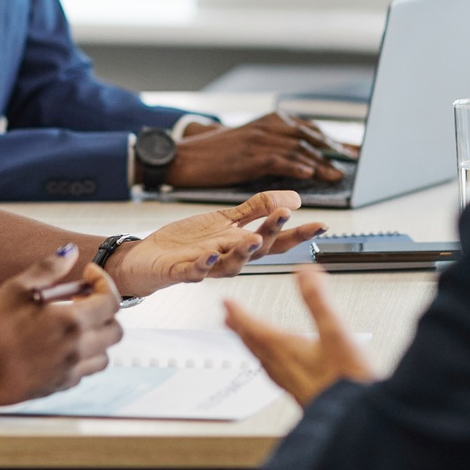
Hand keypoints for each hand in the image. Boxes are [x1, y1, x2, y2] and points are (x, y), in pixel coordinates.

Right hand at [0, 245, 122, 409]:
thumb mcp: (16, 289)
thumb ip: (48, 268)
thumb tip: (70, 252)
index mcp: (71, 322)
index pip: (111, 301)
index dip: (104, 282)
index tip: (89, 274)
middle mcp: (77, 350)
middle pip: (115, 330)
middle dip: (104, 311)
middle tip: (81, 300)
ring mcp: (70, 372)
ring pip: (104, 355)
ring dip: (96, 337)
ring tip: (73, 325)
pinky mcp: (59, 387)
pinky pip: (84, 372)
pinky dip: (81, 357)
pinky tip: (59, 346)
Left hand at [106, 192, 327, 296]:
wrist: (149, 258)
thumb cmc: (188, 242)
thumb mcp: (226, 219)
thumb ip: (258, 208)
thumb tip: (294, 197)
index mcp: (242, 245)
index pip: (277, 240)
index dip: (299, 234)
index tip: (321, 225)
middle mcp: (229, 258)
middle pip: (258, 250)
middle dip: (273, 234)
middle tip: (284, 216)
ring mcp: (207, 267)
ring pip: (231, 264)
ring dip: (244, 252)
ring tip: (255, 237)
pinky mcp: (182, 271)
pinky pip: (196, 271)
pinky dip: (205, 264)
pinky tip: (212, 255)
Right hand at [164, 113, 356, 187]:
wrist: (184, 156)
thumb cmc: (215, 155)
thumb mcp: (249, 144)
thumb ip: (275, 146)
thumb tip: (304, 160)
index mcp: (270, 121)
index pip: (309, 129)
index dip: (333, 141)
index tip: (353, 151)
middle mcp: (267, 126)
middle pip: (309, 136)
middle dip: (334, 149)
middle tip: (355, 161)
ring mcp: (258, 139)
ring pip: (298, 148)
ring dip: (321, 162)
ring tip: (338, 175)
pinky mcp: (248, 155)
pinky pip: (278, 159)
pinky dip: (297, 166)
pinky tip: (310, 174)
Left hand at [223, 266, 374, 406]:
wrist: (356, 420)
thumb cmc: (347, 380)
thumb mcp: (336, 332)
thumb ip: (319, 301)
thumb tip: (304, 273)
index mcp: (285, 350)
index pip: (253, 328)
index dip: (239, 312)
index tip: (225, 302)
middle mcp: (282, 368)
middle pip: (253, 344)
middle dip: (239, 328)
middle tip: (226, 318)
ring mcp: (291, 383)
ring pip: (262, 360)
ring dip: (251, 345)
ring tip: (245, 338)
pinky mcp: (301, 394)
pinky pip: (275, 373)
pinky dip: (269, 362)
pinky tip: (279, 366)